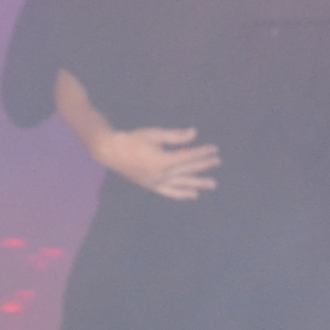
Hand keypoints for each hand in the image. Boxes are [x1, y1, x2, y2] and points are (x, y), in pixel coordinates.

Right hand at [94, 126, 219, 200]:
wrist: (111, 152)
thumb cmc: (133, 140)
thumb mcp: (154, 134)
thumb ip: (175, 136)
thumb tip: (194, 134)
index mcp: (162, 160)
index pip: (188, 157)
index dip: (202, 152)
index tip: (214, 149)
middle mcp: (161, 175)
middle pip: (187, 170)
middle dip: (203, 165)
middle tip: (217, 161)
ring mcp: (157, 183)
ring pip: (182, 183)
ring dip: (198, 183)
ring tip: (213, 184)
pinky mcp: (152, 187)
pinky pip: (170, 193)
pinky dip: (182, 194)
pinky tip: (193, 195)